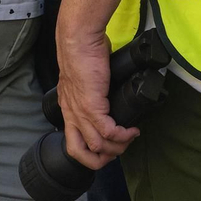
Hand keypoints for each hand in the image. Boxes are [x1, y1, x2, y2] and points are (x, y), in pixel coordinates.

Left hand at [56, 28, 138, 169]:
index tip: (107, 148)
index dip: (89, 153)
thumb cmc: (83, 51)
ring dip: (117, 147)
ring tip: (130, 138)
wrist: (80, 39)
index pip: (72, 143)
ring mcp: (80, 112)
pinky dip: (123, 135)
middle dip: (100, 160)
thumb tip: (109, 92)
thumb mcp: (85, 77)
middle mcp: (71, 114)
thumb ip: (94, 89)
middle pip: (79, 153)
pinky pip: (108, 131)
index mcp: (68, 109)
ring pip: (96, 146)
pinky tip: (132, 130)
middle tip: (118, 151)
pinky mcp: (91, 106)